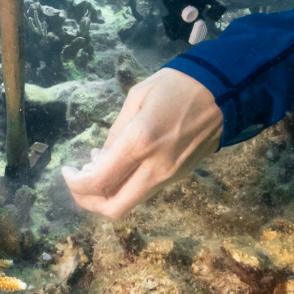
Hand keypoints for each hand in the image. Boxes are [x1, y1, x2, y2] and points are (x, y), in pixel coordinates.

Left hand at [63, 68, 222, 219]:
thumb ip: (116, 131)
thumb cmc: (178, 85)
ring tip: (98, 164)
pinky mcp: (180, 177)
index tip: (66, 171)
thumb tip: (102, 158)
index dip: (75, 183)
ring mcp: (170, 176)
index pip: (99, 182)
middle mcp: (155, 167)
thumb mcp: (137, 97)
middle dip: (88, 200)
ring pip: (131, 202)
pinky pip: (146, 191)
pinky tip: (121, 162)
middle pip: (114, 208)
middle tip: (78, 180)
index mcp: (140, 143)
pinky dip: (126, 185)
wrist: (227, 92)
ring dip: (107, 192)